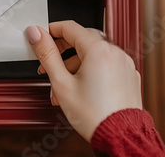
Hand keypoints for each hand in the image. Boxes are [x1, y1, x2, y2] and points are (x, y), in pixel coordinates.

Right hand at [26, 21, 141, 141]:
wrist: (119, 136)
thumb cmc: (94, 114)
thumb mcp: (61, 82)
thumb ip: (47, 54)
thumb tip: (36, 34)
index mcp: (98, 50)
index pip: (70, 27)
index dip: (51, 30)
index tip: (41, 36)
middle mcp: (115, 52)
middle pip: (82, 39)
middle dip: (62, 51)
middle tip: (47, 63)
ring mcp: (124, 63)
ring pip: (93, 54)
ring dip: (74, 65)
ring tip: (62, 85)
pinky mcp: (128, 75)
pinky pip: (106, 64)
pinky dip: (91, 70)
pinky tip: (80, 87)